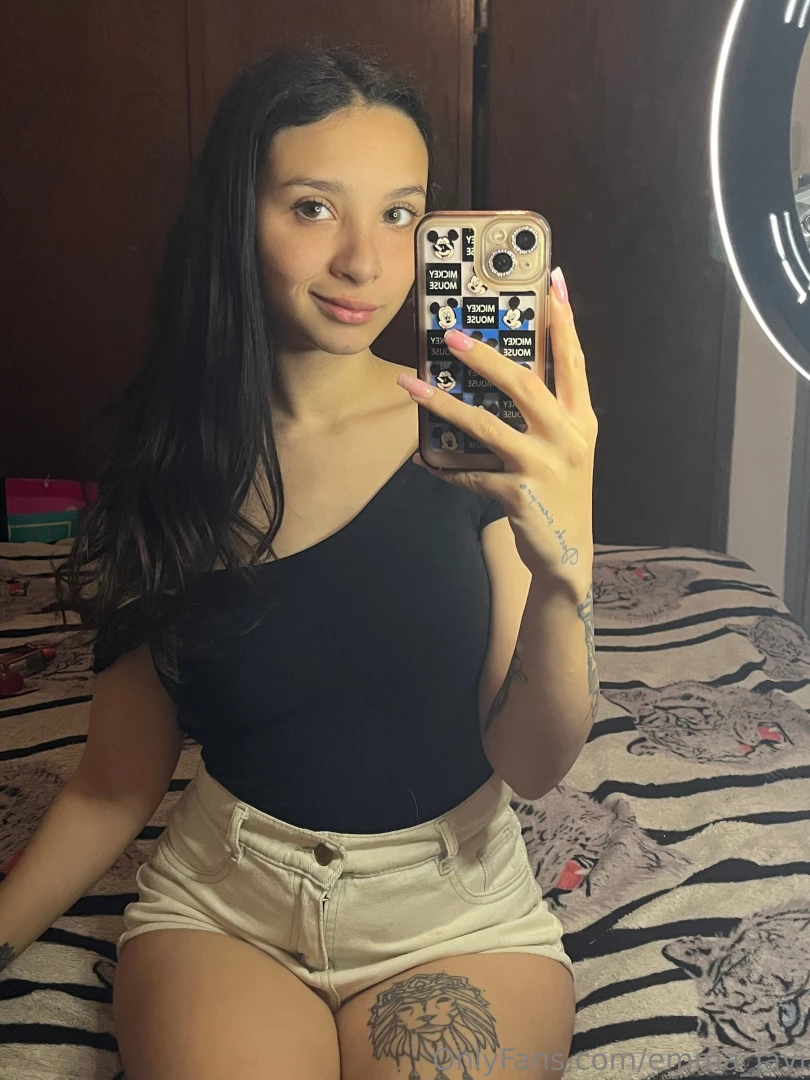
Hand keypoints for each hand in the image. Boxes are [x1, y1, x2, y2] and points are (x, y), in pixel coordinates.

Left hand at [396, 266, 597, 595]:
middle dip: (486, 357)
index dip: (564, 321)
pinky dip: (445, 467)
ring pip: (488, 426)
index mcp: (581, 420)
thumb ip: (544, 413)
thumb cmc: (558, 493)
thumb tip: (499, 371)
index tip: (553, 281)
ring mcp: (545, 467)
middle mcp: (568, 438)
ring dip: (444, 405)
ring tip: (411, 386)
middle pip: (526, 385)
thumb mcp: (564, 448)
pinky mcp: (521, 495)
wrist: (568, 555)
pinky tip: (422, 457)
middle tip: (451, 335)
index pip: (573, 361)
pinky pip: (472, 475)